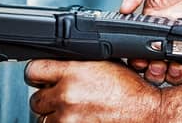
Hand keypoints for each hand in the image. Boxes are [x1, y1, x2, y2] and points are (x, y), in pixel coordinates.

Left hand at [25, 60, 165, 121]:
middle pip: (36, 98)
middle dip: (50, 99)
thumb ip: (79, 65)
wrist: (147, 113)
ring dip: (57, 116)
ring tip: (77, 112)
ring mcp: (66, 118)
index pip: (33, 70)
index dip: (40, 75)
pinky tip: (81, 119)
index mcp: (74, 72)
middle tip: (68, 98)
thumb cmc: (132, 92)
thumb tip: (62, 64)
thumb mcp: (106, 66)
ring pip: (43, 118)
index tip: (45, 79)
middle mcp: (66, 95)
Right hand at [121, 0, 181, 82]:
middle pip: (157, 63)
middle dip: (152, 71)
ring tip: (172, 66)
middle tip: (153, 66)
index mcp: (156, 16)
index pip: (139, 44)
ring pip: (180, 70)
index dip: (134, 55)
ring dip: (173, 75)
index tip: (134, 56)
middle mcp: (173, 32)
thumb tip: (122, 8)